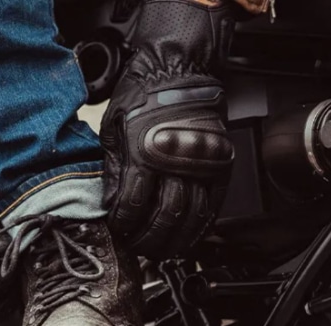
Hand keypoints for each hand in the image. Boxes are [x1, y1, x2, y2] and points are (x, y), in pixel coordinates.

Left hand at [99, 0, 234, 259]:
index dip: (124, 223)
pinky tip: (189, 238)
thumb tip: (111, 202)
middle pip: (165, 216)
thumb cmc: (142, 94)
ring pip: (191, 216)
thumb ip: (113, 168)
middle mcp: (175, 159)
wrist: (176, 69)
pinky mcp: (219, 164)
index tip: (119, 230)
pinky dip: (201, 227)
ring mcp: (201, 163)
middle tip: (139, 248)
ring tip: (162, 251)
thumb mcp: (112, 129)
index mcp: (144, 151)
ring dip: (175, 239)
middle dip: (149, 239)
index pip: (133, 203)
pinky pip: (213, 205)